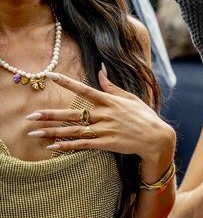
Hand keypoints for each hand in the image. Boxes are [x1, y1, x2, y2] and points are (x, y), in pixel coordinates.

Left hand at [27, 69, 174, 162]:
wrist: (157, 137)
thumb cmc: (145, 116)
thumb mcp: (130, 98)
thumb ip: (112, 86)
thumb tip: (101, 70)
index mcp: (110, 101)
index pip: (84, 89)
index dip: (67, 82)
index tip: (50, 76)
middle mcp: (105, 115)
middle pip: (73, 114)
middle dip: (50, 115)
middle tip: (30, 116)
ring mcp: (105, 130)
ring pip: (74, 131)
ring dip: (52, 132)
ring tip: (34, 133)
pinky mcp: (107, 143)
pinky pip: (83, 145)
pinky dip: (67, 146)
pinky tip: (52, 147)